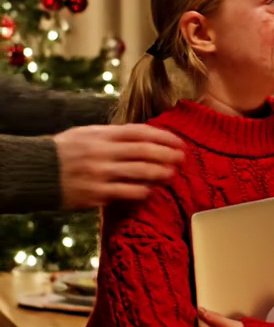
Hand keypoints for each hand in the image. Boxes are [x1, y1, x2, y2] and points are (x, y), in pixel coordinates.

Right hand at [54, 124, 184, 208]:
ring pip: (139, 173)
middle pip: (144, 152)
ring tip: (172, 175)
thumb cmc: (64, 151)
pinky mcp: (96, 194)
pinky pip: (126, 193)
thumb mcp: (86, 133)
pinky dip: (142, 191)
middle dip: (167, 155)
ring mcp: (100, 174)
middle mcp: (103, 152)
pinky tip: (151, 191)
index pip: (140, 132)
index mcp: (102, 135)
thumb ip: (112, 134)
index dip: (163, 137)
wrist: (37, 171)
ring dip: (160, 174)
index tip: (178, 142)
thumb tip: (141, 135)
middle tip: (182, 159)